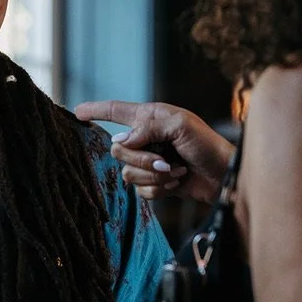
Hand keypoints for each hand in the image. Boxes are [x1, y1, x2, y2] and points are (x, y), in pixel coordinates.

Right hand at [75, 100, 233, 203]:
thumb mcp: (179, 125)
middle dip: (141, 160)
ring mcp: (149, 162)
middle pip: (118, 151)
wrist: (225, 176)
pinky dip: (159, 190)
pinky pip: (140, 191)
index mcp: (150, 117)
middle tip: (165, 161)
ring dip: (155, 177)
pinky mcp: (156, 183)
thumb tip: (121, 142)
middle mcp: (146, 139)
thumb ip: (146, 128)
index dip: (95, 110)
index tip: (76, 112)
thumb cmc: (207, 145)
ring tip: (177, 172)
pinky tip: (177, 183)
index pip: (116, 111)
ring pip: (128, 174)